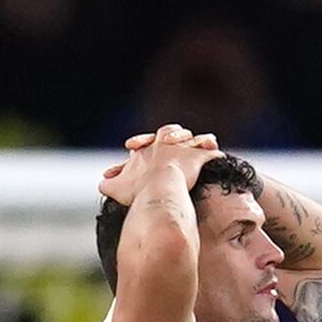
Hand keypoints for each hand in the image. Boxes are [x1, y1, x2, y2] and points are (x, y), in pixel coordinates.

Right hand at [97, 125, 219, 204]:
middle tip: (172, 139)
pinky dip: (214, 154)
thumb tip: (102, 185)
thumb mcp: (116, 187)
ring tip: (204, 142)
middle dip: (171, 134)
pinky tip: (219, 156)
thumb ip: (108, 185)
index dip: (145, 144)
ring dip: (198, 141)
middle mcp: (164, 145)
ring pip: (192, 139)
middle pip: (168, 132)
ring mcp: (181, 150)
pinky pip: (210, 153)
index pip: (146, 142)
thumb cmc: (137, 190)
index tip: (143, 149)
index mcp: (146, 150)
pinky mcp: (197, 158)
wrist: (156, 189)